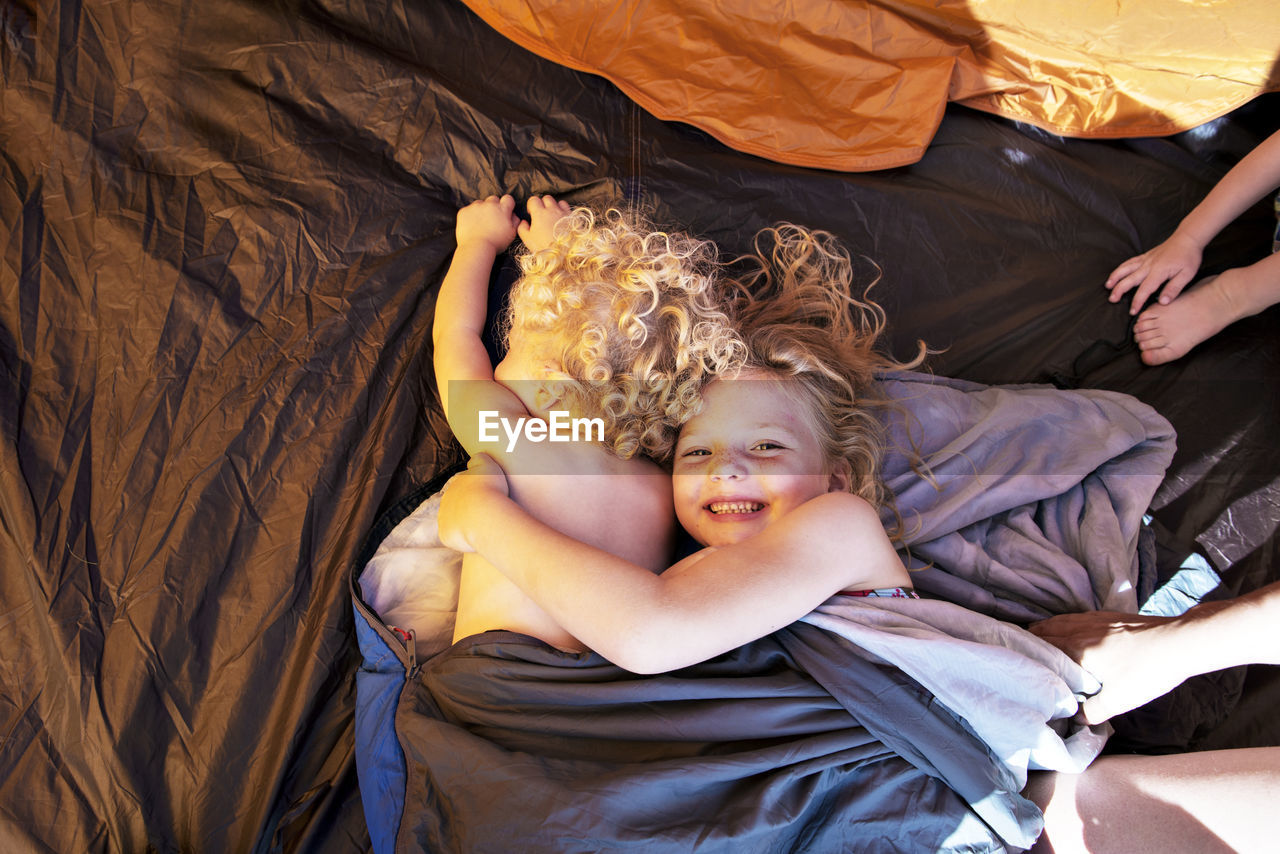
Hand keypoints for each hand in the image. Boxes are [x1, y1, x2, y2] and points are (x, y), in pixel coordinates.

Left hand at [438, 454, 510, 552]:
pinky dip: (463, 539)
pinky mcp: (444, 534)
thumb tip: (475, 459)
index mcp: (455, 484)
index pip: (463, 489)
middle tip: (486, 515)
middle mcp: (445, 500)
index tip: (487, 498)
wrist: (483, 514)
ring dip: (465, 524)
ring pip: (454, 522)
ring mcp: (443, 518)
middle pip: (457, 506)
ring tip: (482, 528)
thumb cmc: (489, 489)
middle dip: (468, 509)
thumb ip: (480, 459)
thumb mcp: (487, 465)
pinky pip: (453, 537)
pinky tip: (477, 538)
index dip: (476, 494)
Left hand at [456, 195, 520, 253]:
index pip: (508, 199)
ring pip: (480, 203)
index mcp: (502, 209)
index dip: (507, 204)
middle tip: (492, 220)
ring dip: (481, 210)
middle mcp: (489, 204)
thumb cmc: (496, 243)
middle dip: (494, 207)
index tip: (504, 212)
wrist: (477, 248)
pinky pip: (468, 210)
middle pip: (493, 199)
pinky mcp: (464, 211)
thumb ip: (515, 221)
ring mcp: (475, 207)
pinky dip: (470, 216)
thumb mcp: (512, 234)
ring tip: (480, 224)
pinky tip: (472, 226)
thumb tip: (513, 214)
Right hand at [518, 194, 571, 252]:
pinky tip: (562, 219)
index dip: (531, 206)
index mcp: (539, 213)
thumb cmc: (544, 247)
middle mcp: (552, 209)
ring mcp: (564, 212)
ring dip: (554, 206)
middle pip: (546, 198)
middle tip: (542, 215)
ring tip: (553, 216)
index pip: (533, 200)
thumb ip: (522, 228)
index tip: (531, 214)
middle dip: (542, 204)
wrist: (564, 254)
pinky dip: (564, 211)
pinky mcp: (573, 217)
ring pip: (558, 202)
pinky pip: (568, 208)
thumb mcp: (528, 240)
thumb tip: (524, 222)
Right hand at [1028, 610, 1186, 723]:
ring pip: (1059, 622)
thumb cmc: (1148, 672)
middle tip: (1016, 650)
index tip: (1011, 659)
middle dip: (1029, 640)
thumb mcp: (1119, 701)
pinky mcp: (1108, 616)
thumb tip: (1074, 718)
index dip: (1025, 653)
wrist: (1179, 643)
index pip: (1041, 648)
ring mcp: (1094, 620)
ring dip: (1044, 630)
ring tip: (1034, 638)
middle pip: (1045, 631)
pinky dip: (1062, 623)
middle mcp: (1080, 630)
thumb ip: (1091, 712)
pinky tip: (1067, 629)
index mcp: (1077, 650)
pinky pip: (1074, 617)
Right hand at [1104, 231, 1202, 314]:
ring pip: (1126, 269)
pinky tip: (1117, 273)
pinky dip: (1121, 268)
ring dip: (1115, 277)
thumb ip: (1173, 289)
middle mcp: (1148, 265)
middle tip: (1112, 300)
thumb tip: (1162, 302)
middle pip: (1129, 279)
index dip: (1137, 301)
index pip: (1144, 290)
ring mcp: (1145, 259)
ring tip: (1107, 286)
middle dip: (1119, 290)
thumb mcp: (1187, 275)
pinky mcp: (1145, 256)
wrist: (1187, 238)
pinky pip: (1129, 262)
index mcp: (1158, 272)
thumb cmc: (1188, 256)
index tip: (1132, 311)